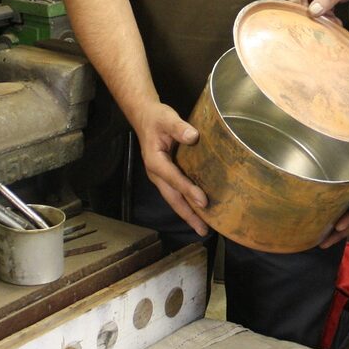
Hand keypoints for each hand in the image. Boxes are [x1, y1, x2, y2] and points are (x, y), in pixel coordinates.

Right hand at [133, 102, 209, 235]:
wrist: (145, 118)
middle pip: (173, 198)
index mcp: (155, 161)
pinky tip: (198, 210)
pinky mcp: (166, 176)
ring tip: (202, 227)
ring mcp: (160, 177)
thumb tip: (193, 136)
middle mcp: (156, 174)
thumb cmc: (157, 118)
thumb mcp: (167, 118)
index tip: (204, 202)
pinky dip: (186, 204)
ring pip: (174, 199)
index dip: (188, 191)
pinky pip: (176, 193)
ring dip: (188, 213)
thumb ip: (179, 127)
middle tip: (202, 230)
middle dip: (188, 215)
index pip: (174, 179)